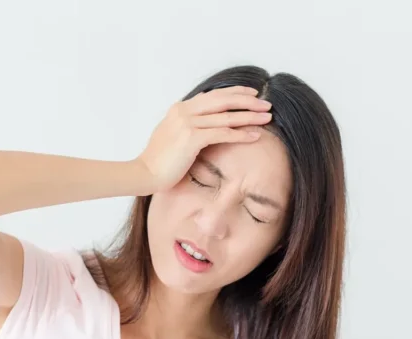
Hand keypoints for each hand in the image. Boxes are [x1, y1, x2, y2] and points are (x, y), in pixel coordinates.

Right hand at [135, 86, 272, 193]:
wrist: (144, 173)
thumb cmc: (159, 161)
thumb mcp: (172, 135)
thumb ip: (187, 125)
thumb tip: (203, 123)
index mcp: (180, 108)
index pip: (213, 95)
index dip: (235, 93)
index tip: (253, 94)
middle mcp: (184, 111)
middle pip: (223, 100)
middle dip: (247, 101)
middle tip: (266, 104)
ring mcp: (187, 123)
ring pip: (226, 115)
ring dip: (250, 116)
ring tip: (267, 117)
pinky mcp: (191, 138)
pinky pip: (223, 133)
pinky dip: (241, 134)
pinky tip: (255, 136)